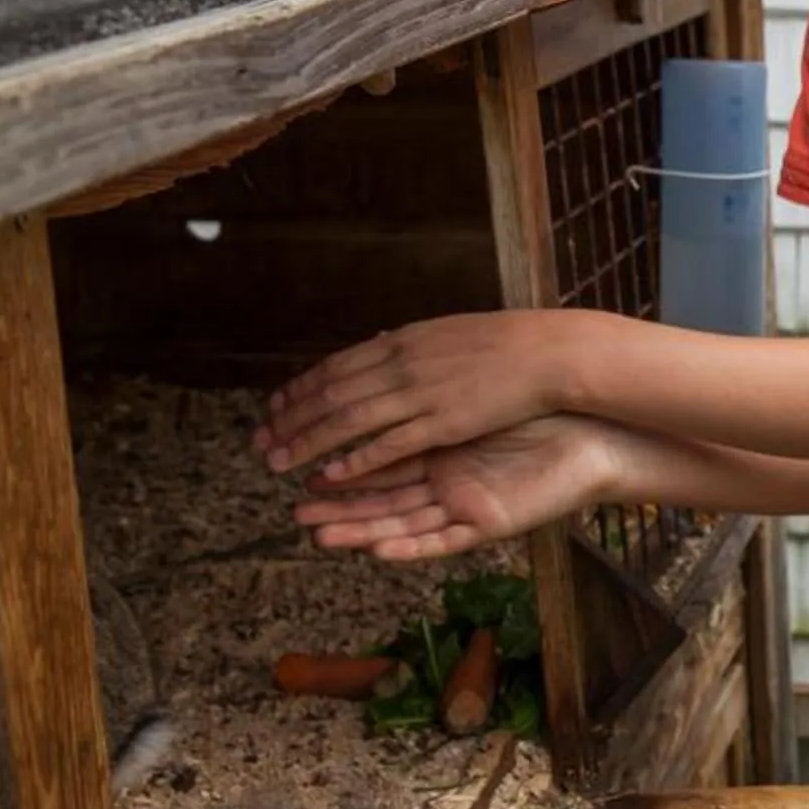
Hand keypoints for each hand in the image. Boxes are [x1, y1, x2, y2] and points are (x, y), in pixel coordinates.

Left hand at [254, 309, 596, 482]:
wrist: (551, 352)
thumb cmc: (509, 344)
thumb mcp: (449, 334)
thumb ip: (412, 344)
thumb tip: (383, 341)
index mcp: (402, 342)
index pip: (335, 367)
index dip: (300, 389)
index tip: (273, 407)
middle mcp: (401, 365)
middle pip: (330, 395)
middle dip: (290, 420)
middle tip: (257, 444)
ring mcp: (420, 394)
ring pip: (349, 422)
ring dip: (309, 444)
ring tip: (277, 464)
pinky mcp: (443, 423)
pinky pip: (388, 444)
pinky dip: (356, 460)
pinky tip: (330, 475)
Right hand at [287, 412, 644, 560]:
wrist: (594, 430)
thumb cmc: (536, 407)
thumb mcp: (474, 394)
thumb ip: (430, 385)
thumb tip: (389, 350)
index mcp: (440, 458)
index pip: (376, 463)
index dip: (336, 463)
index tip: (293, 460)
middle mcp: (447, 489)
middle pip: (381, 502)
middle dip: (337, 506)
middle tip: (294, 512)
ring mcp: (467, 509)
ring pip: (404, 526)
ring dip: (361, 531)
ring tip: (321, 537)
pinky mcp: (491, 523)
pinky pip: (447, 540)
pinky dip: (414, 548)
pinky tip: (381, 553)